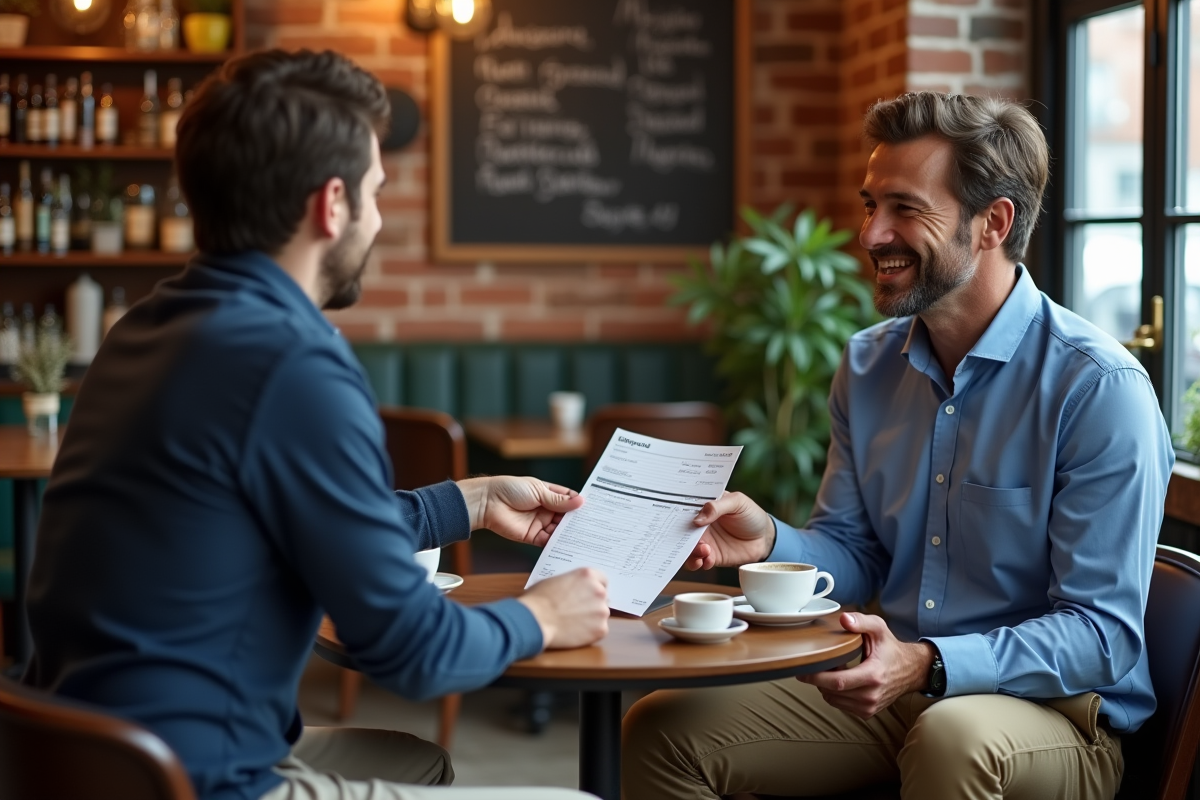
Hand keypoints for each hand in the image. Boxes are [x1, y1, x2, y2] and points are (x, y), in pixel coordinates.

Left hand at [457, 476, 582, 544]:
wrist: (488, 503)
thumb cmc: (510, 489)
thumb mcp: (538, 490)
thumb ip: (558, 500)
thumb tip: (580, 501)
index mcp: (549, 494)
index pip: (569, 499)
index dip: (580, 504)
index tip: (595, 509)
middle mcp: (547, 509)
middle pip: (567, 517)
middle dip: (578, 521)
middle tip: (594, 527)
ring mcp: (541, 523)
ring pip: (560, 531)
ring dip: (570, 534)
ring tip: (585, 539)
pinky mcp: (533, 537)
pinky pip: (548, 542)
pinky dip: (557, 545)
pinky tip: (568, 546)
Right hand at [518, 567, 609, 648]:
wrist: (535, 620)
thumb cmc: (539, 599)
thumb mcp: (555, 581)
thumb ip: (571, 584)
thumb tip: (573, 589)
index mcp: (588, 575)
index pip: (602, 580)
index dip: (593, 588)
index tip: (588, 595)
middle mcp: (599, 591)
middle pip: (602, 598)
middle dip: (592, 604)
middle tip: (577, 611)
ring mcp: (602, 611)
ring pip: (601, 615)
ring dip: (591, 618)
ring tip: (572, 623)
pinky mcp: (601, 629)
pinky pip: (599, 630)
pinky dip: (589, 633)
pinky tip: (575, 632)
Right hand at [682, 491, 775, 570]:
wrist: (765, 538)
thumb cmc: (751, 515)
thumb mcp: (738, 502)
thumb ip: (717, 507)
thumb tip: (697, 518)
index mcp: (704, 506)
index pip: (684, 508)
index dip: (675, 511)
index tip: (671, 517)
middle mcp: (700, 524)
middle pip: (681, 530)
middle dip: (679, 535)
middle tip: (687, 538)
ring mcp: (704, 541)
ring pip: (686, 548)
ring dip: (690, 551)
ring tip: (704, 550)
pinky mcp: (710, 556)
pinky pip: (698, 561)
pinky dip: (698, 562)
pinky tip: (707, 559)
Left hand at [799, 613, 934, 718]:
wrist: (911, 671)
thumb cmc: (892, 649)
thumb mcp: (879, 629)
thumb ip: (861, 621)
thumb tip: (844, 619)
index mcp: (873, 676)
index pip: (838, 682)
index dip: (817, 677)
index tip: (803, 671)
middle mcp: (871, 695)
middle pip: (832, 692)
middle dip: (818, 680)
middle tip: (815, 666)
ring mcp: (870, 707)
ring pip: (833, 700)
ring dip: (826, 687)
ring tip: (832, 670)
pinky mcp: (867, 712)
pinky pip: (840, 705)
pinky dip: (835, 693)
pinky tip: (840, 680)